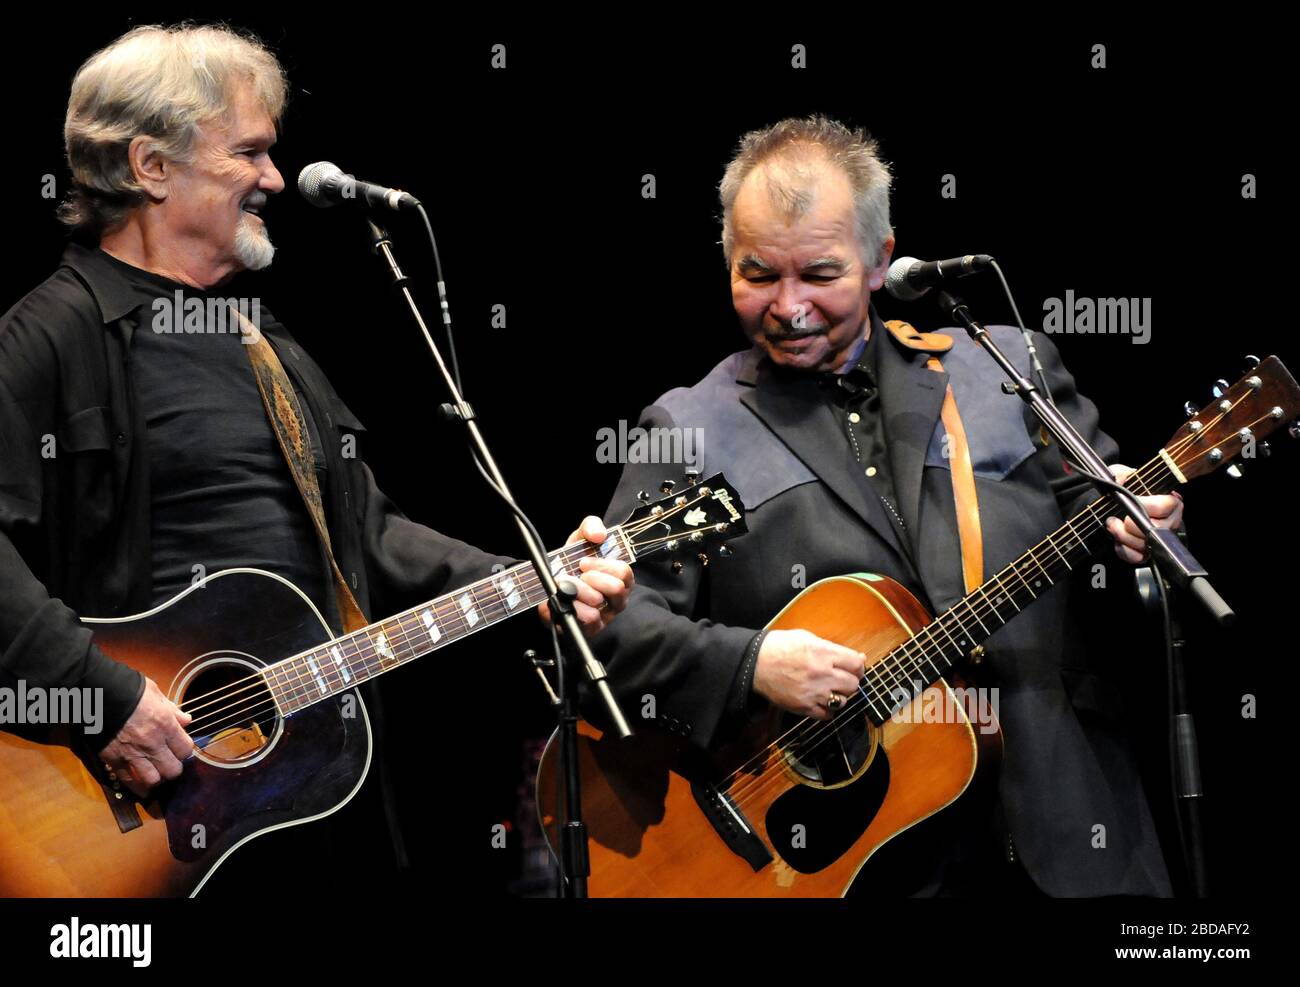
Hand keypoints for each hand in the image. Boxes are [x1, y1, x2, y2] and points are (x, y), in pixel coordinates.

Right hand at [97, 677, 193, 797]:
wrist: (98, 694)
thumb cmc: (130, 689)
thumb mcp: (156, 693)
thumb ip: (172, 710)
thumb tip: (186, 720)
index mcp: (166, 726)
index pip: (186, 750)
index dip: (184, 750)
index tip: (180, 747)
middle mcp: (152, 744)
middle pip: (173, 770)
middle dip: (173, 767)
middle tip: (169, 761)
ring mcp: (133, 754)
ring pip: (153, 780)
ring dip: (156, 777)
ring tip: (155, 771)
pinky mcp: (114, 760)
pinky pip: (128, 780)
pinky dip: (136, 786)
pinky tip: (141, 786)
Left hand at [537, 516, 634, 637]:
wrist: (549, 584)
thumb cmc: (572, 564)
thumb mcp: (580, 540)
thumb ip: (591, 527)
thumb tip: (599, 534)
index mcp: (618, 578)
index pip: (624, 573)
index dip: (604, 566)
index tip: (584, 562)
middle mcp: (616, 599)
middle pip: (617, 590)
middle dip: (593, 579)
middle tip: (578, 575)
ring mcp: (605, 616)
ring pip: (600, 607)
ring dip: (579, 592)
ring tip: (566, 586)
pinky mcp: (589, 630)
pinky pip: (588, 622)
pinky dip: (573, 608)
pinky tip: (562, 600)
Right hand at [752, 629, 867, 720]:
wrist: (755, 664)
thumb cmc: (779, 647)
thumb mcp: (807, 637)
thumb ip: (833, 648)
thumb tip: (857, 658)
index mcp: (823, 653)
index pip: (856, 664)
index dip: (858, 665)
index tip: (854, 667)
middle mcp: (821, 673)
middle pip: (853, 684)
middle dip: (850, 680)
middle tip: (842, 678)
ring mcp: (813, 692)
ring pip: (843, 701)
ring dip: (840, 696)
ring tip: (830, 689)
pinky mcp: (804, 707)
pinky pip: (827, 715)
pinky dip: (827, 709)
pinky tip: (821, 700)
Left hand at [1104, 463, 1185, 564]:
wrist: (1114, 507)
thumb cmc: (1124, 491)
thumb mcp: (1123, 476)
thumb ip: (1122, 473)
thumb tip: (1120, 478)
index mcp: (1171, 502)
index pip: (1166, 505)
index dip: (1147, 505)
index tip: (1132, 500)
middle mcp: (1170, 522)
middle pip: (1156, 529)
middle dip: (1130, 525)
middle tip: (1117, 518)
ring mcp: (1159, 539)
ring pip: (1145, 545)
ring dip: (1122, 536)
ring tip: (1113, 525)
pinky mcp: (1147, 553)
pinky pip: (1137, 557)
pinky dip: (1123, 550)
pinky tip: (1116, 540)